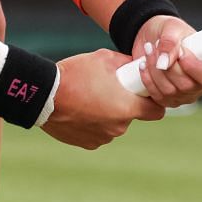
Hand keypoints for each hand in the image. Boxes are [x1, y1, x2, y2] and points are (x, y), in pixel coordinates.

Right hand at [44, 50, 165, 149]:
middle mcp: (118, 127)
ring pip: (113, 125)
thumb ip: (125, 63)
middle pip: (130, 116)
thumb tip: (135, 64)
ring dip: (107, 114)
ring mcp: (102, 137)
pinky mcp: (87, 143)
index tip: (144, 95)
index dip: (153, 102)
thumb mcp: (104, 58)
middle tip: (108, 90)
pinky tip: (80, 110)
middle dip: (123, 104)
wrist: (45, 95)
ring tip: (89, 98)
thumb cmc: (76, 74)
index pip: (156, 112)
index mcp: (127, 108)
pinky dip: (92, 123)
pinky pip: (97, 132)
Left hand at [131, 16, 201, 108]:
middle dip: (169, 67)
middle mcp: (200, 85)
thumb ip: (171, 42)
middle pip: (186, 86)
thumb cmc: (171, 31)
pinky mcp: (167, 99)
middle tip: (156, 47)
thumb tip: (165, 62)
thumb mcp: (172, 28)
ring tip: (149, 50)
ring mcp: (184, 95)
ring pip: (169, 91)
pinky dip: (147, 79)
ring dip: (155, 70)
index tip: (181, 53)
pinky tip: (143, 65)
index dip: (195, 68)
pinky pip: (156, 95)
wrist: (153, 37)